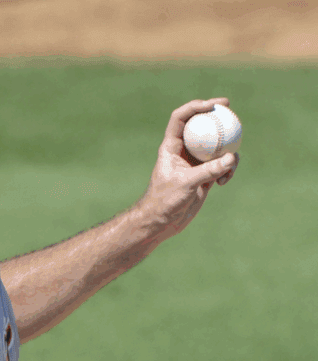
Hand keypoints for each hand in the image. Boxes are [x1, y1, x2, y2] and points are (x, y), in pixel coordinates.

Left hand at [135, 98, 239, 239]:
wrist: (162, 222)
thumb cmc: (164, 201)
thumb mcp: (186, 184)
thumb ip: (209, 171)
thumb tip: (232, 158)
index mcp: (171, 147)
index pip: (180, 119)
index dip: (195, 106)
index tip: (213, 105)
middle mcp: (183, 151)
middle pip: (200, 126)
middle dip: (215, 116)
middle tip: (229, 108)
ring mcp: (195, 163)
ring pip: (216, 146)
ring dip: (227, 150)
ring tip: (230, 164)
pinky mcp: (205, 176)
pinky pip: (222, 165)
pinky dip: (227, 169)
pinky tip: (224, 182)